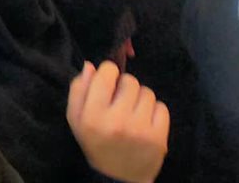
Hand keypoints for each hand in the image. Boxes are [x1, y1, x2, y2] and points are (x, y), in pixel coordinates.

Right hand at [67, 61, 169, 182]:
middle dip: (125, 87)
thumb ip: (78, 90)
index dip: (108, 73)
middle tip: (121, 101)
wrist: (118, 179)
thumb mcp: (76, 119)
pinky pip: (162, 108)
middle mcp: (117, 121)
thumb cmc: (95, 143)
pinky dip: (155, 112)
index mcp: (93, 115)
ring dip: (140, 99)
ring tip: (133, 112)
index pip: (107, 73)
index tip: (109, 82)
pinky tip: (145, 122)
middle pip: (130, 81)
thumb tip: (90, 66)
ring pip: (147, 93)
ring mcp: (140, 130)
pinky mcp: (159, 138)